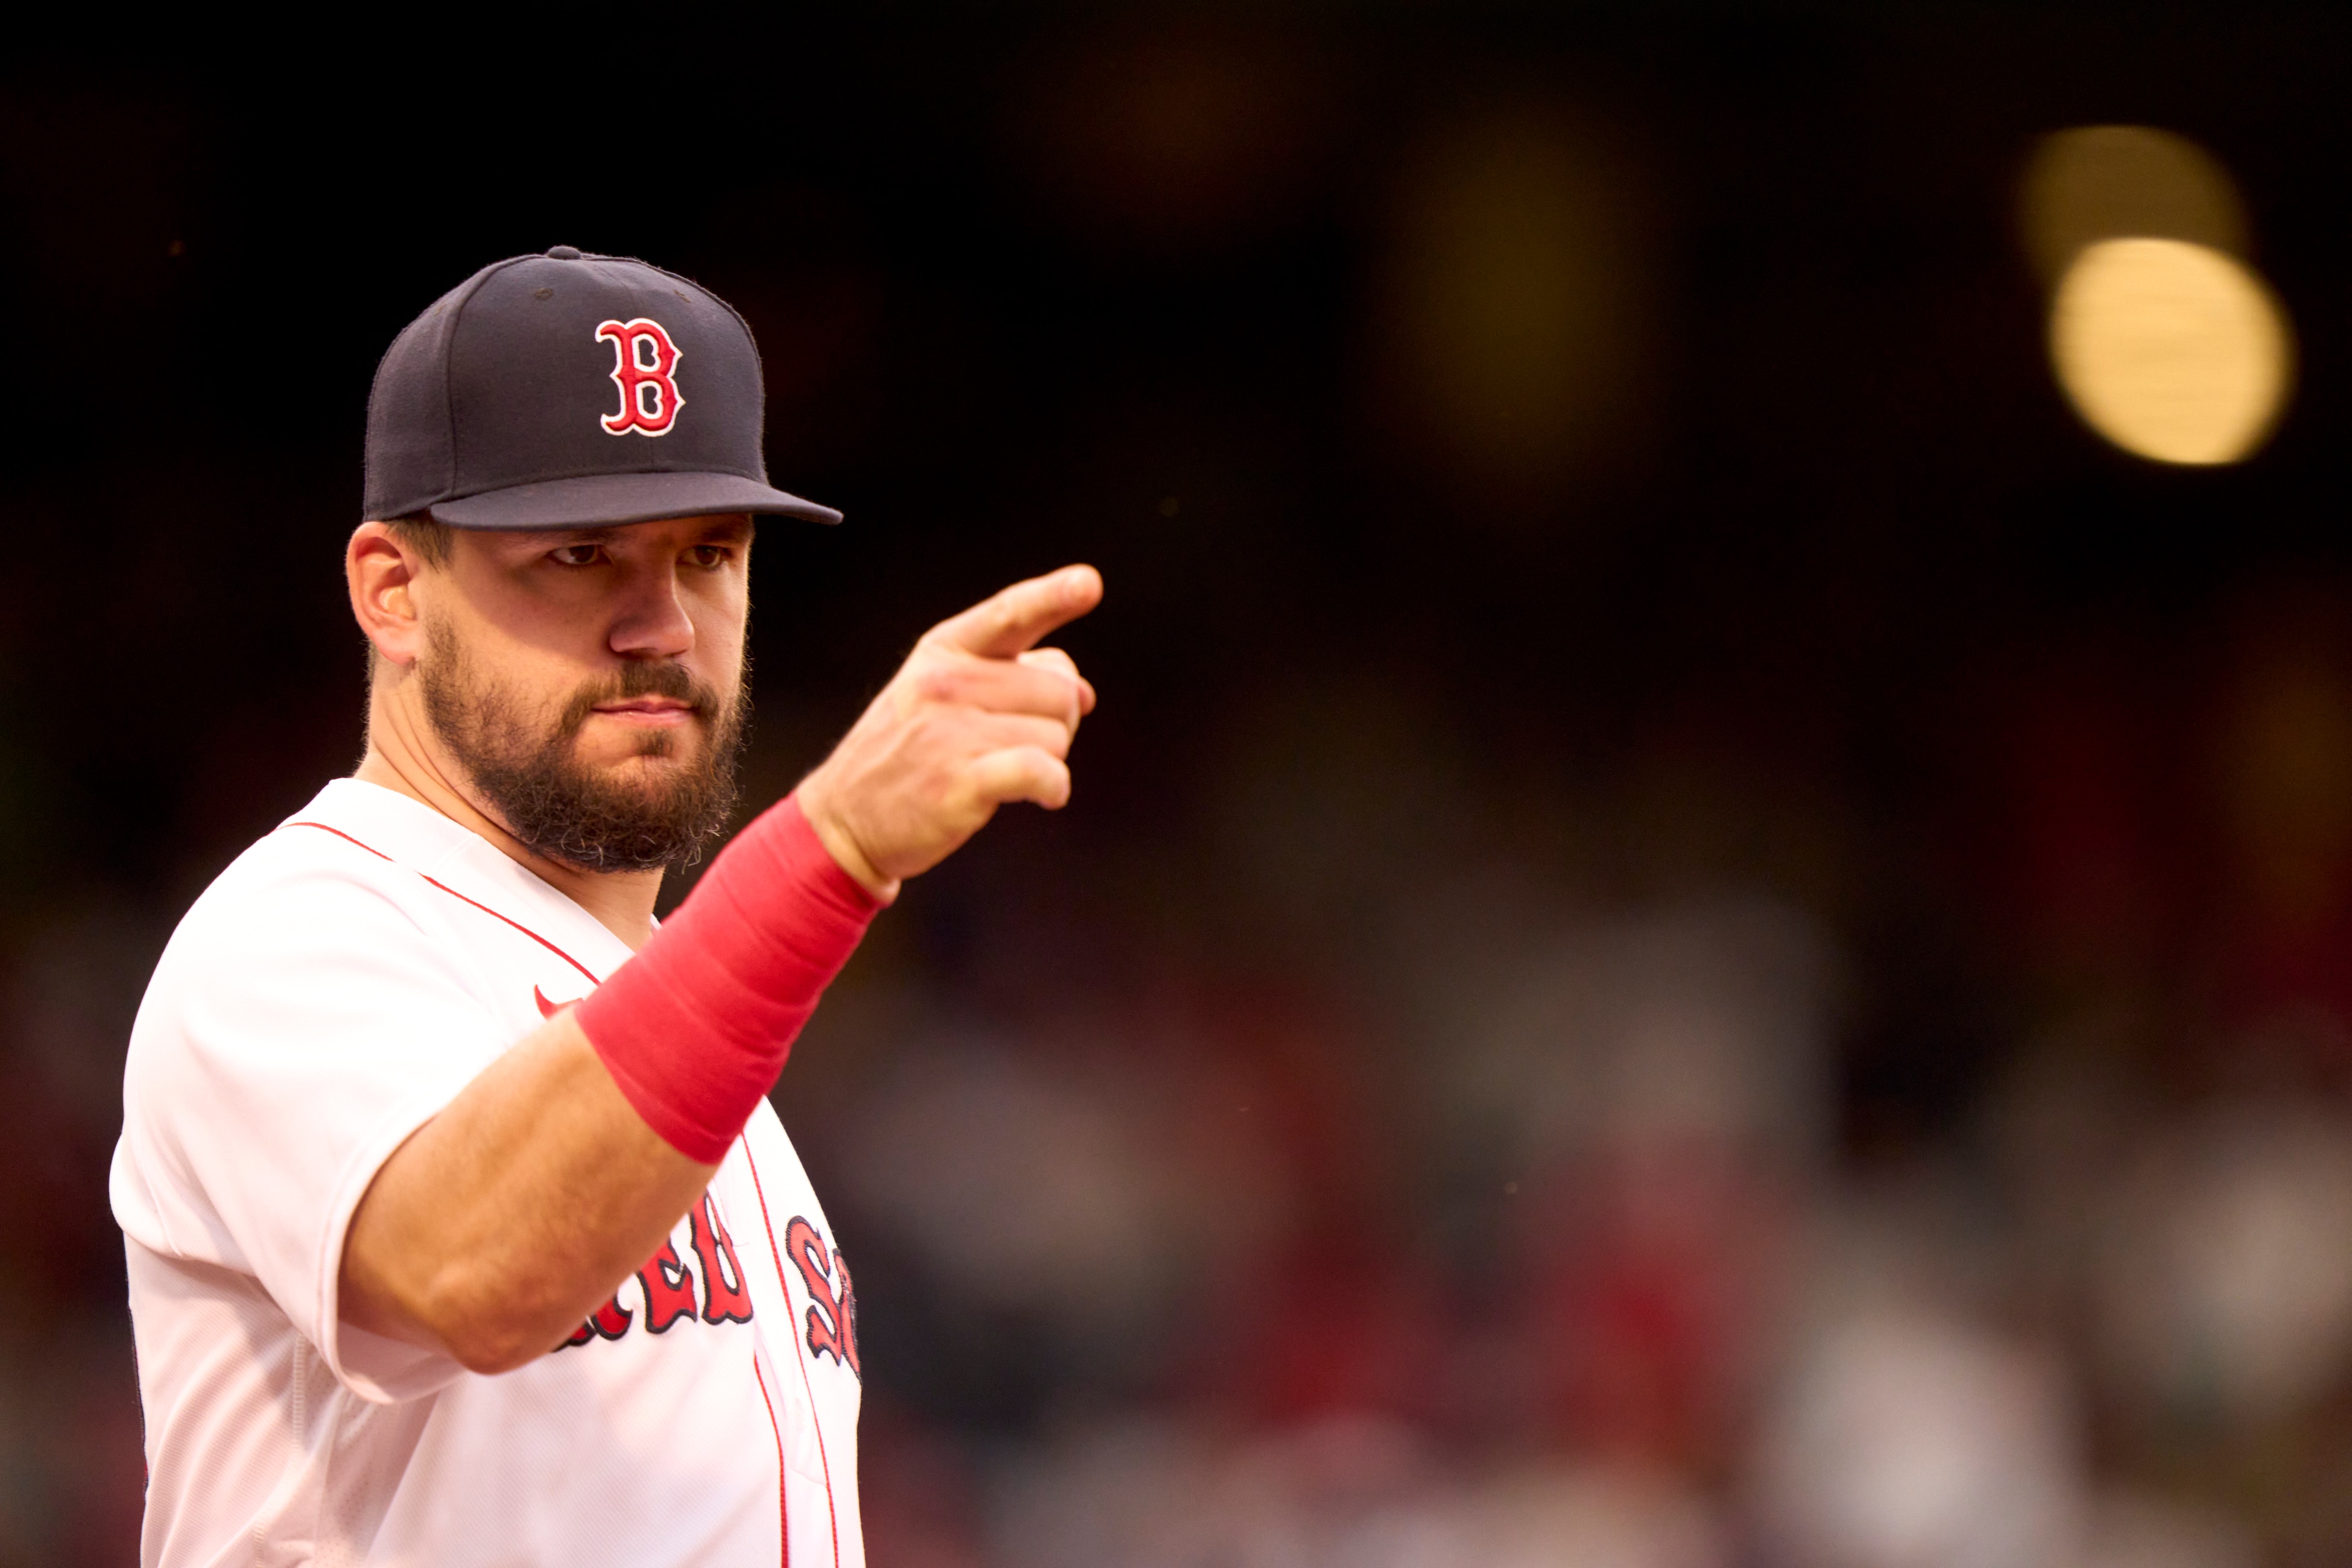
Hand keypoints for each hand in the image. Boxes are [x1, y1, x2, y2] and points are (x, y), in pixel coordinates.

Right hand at [794, 565, 1101, 899]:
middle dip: (1056, 722)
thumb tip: (1083, 693)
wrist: (846, 818)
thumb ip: (1015, 679)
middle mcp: (946, 682)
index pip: (1010, 615)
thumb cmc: (909, 753)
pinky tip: (1043, 794)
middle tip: (1014, 744)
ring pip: (1057, 736)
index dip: (1054, 596)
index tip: (1089, 583)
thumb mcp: (946, 695)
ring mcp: (950, 731)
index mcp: (946, 650)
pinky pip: (1043, 771)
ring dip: (1047, 760)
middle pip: (1060, 690)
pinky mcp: (959, 782)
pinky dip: (1054, 787)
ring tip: (1000, 770)